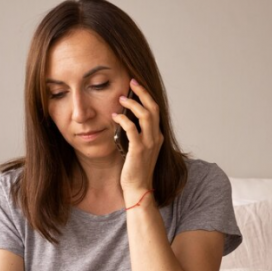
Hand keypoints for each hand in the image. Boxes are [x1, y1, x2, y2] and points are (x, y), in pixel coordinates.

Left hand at [115, 79, 163, 201]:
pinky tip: (115, 116)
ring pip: (145, 115)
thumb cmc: (135, 170)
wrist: (138, 188)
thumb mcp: (138, 149)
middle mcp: (155, 137)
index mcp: (157, 136)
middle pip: (153, 107)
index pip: (155, 110)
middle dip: (142, 92)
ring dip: (132, 104)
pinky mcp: (138, 150)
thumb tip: (125, 119)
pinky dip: (123, 119)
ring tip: (121, 98)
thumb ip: (136, 134)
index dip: (146, 95)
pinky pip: (132, 129)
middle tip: (131, 82)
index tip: (136, 85)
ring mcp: (149, 143)